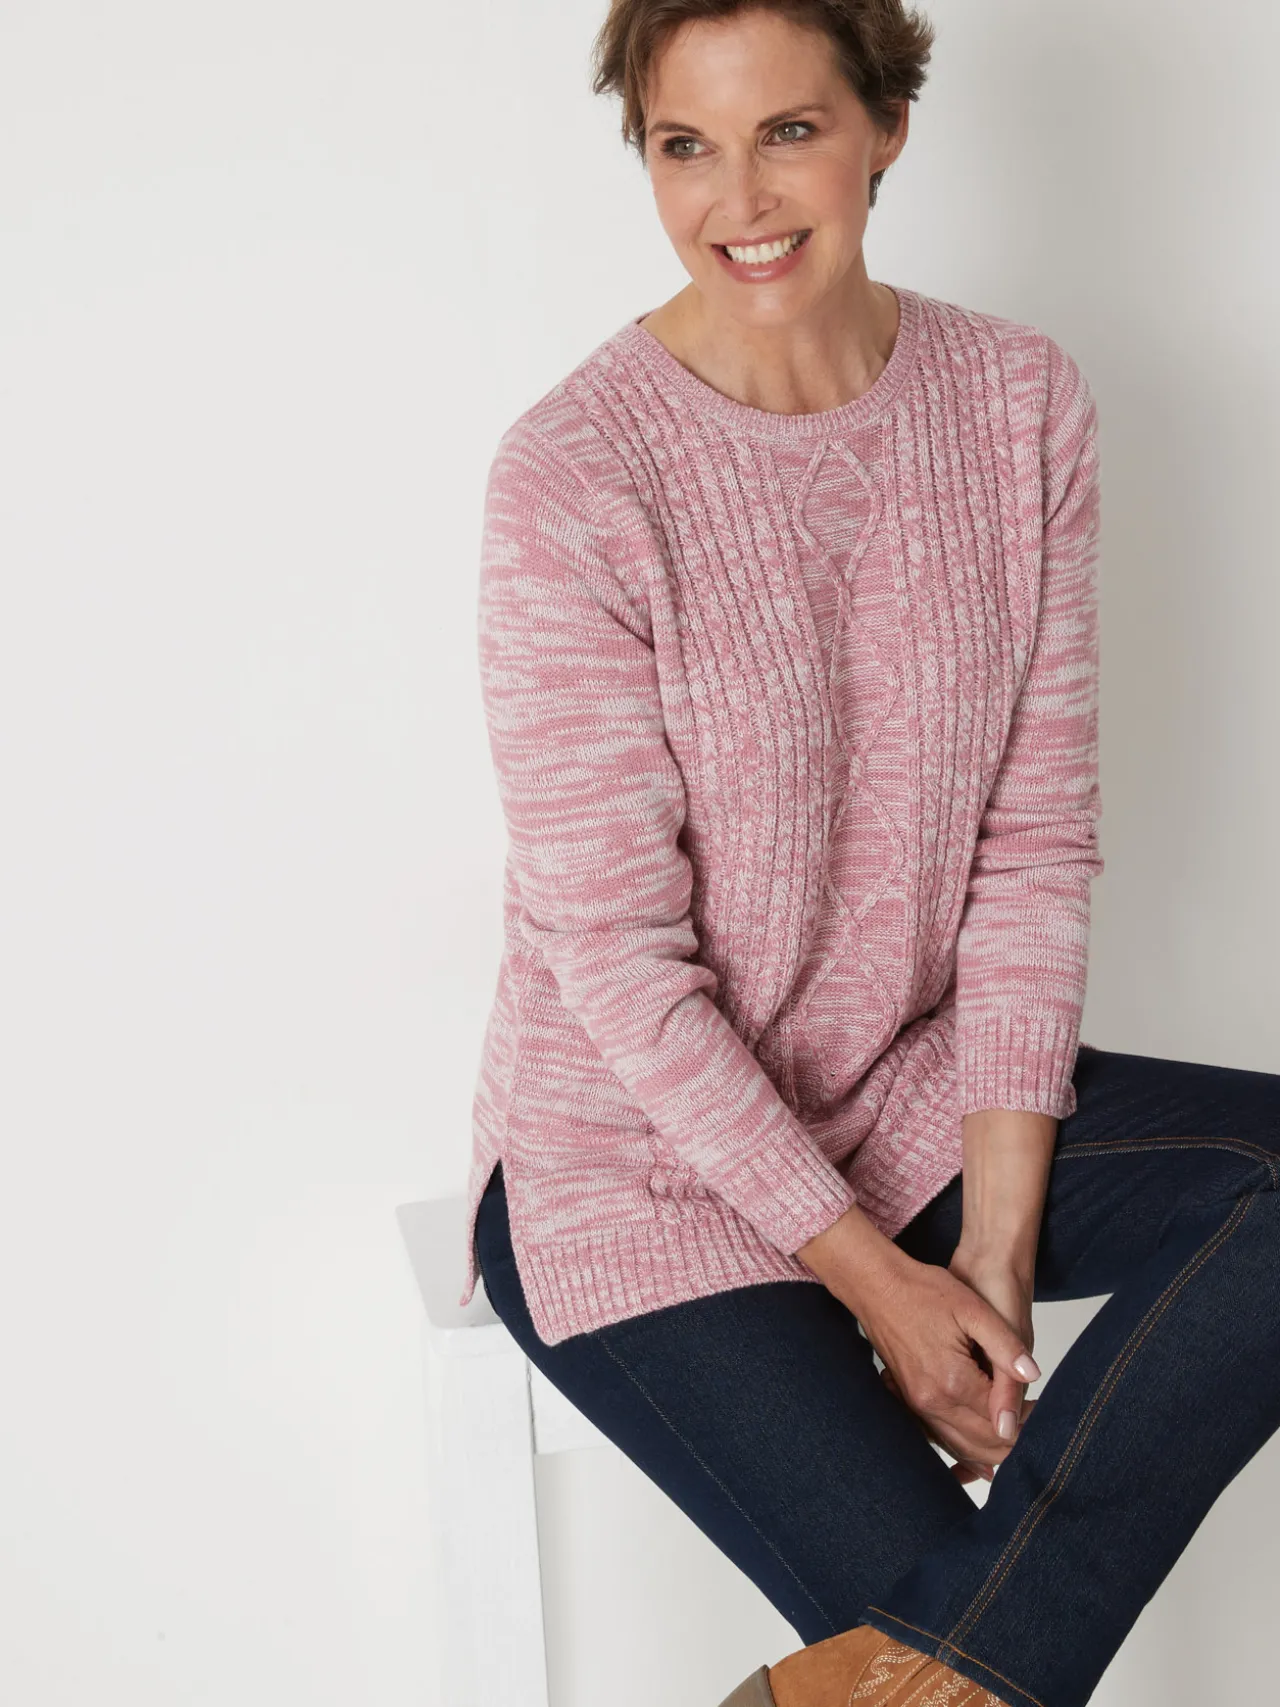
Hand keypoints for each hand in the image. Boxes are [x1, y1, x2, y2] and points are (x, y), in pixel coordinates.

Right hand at [859, 1248, 1040, 1484]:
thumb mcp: (973, 1309)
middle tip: (1033, 1425)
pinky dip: (961, 1450)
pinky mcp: (908, 1399)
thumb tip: (1033, 1376)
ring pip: (960, 1447)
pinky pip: (938, 1437)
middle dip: (1012, 1441)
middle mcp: (932, 1402)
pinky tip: (976, 1459)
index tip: (1042, 1408)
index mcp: (954, 1382)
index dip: (1027, 1420)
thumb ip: (1006, 1347)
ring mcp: (916, 1404)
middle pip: (982, 1443)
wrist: (875, 1285)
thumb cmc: (922, 1291)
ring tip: (1014, 1437)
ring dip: (989, 1451)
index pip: (1002, 1423)